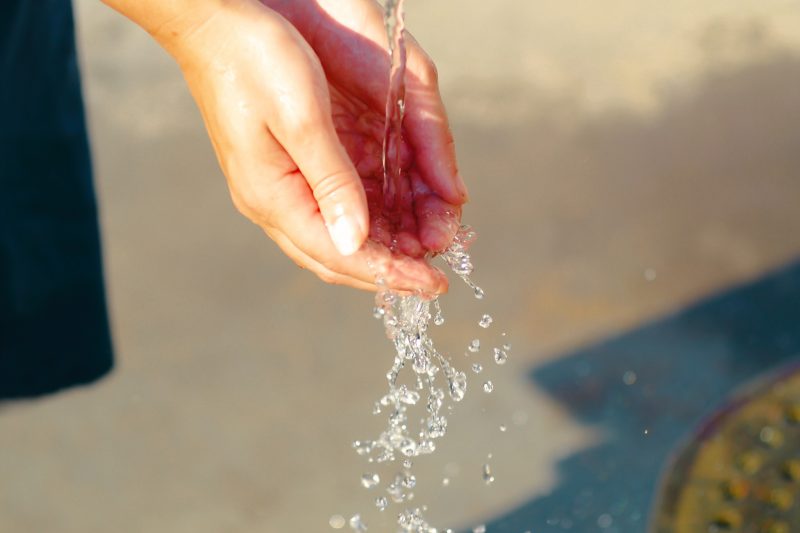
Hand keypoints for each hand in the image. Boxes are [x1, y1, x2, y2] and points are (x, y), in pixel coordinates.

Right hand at [107, 0, 467, 293]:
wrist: (212, 22)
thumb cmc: (254, 59)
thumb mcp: (302, 119)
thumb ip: (332, 183)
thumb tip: (356, 242)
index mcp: (273, 196)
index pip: (340, 255)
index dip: (390, 274)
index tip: (434, 285)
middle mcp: (272, 202)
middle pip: (336, 257)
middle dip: (388, 271)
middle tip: (434, 277)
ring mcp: (275, 188)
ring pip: (335, 237)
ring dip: (381, 248)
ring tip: (424, 250)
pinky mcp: (284, 170)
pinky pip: (329, 210)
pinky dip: (367, 220)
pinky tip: (395, 219)